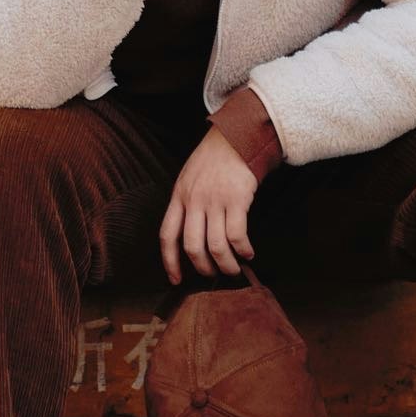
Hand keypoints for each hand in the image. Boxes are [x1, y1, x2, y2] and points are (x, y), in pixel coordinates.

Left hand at [161, 122, 261, 284]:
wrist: (235, 137)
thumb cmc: (213, 159)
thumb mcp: (188, 178)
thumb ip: (186, 203)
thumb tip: (190, 234)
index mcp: (178, 197)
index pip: (167, 236)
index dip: (169, 262)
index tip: (175, 280)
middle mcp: (194, 201)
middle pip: (192, 246)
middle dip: (202, 268)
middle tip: (213, 274)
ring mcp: (215, 201)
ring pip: (215, 246)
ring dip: (225, 264)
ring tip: (233, 269)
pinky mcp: (237, 200)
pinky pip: (236, 235)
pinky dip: (242, 249)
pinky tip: (248, 252)